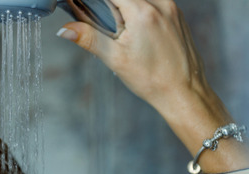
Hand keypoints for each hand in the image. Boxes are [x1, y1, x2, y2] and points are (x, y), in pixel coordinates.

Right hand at [58, 0, 217, 116]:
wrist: (183, 90)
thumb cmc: (152, 78)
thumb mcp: (115, 58)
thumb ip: (88, 38)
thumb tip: (65, 29)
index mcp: (143, 12)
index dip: (99, 2)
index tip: (88, 8)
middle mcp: (161, 4)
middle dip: (111, 5)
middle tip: (103, 22)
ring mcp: (172, 7)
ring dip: (125, 6)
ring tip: (120, 30)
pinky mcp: (177, 14)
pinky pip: (153, 2)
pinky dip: (139, 9)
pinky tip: (136, 32)